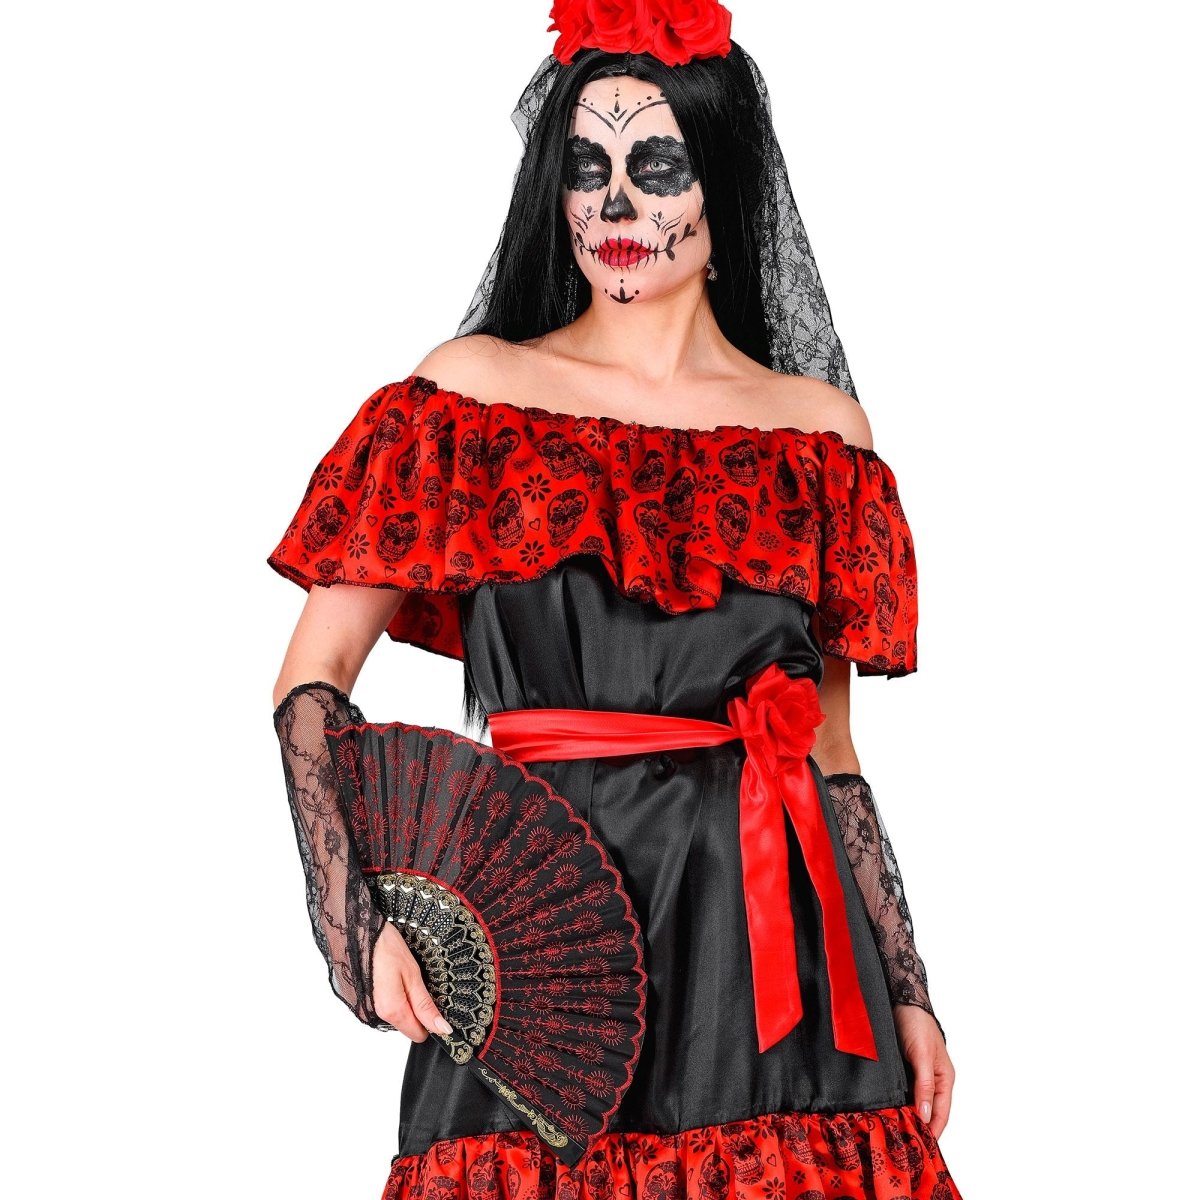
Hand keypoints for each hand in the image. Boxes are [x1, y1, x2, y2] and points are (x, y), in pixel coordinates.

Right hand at [371, 922, 454, 1041]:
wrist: (358, 933)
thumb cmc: (385, 947)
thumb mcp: (412, 974)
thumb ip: (426, 1005)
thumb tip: (442, 1028)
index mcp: (391, 1010)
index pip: (418, 1034)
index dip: (430, 1021)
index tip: (433, 1002)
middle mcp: (375, 1015)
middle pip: (406, 1025)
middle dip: (415, 1009)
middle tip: (413, 981)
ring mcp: (366, 1010)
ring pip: (395, 1016)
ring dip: (402, 1001)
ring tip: (398, 976)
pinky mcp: (361, 1003)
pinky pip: (383, 1007)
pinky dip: (390, 996)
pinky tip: (388, 978)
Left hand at [893, 1004, 954, 1139]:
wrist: (900, 998)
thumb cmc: (917, 1023)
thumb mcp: (923, 1055)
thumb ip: (925, 1085)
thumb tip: (926, 1116)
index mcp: (944, 1079)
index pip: (941, 1114)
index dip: (932, 1131)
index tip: (922, 1148)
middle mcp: (931, 1079)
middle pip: (927, 1111)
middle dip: (917, 1127)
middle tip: (903, 1144)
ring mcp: (916, 1074)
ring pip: (912, 1102)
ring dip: (904, 1115)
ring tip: (893, 1132)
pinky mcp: (901, 1068)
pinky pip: (900, 1091)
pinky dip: (896, 1102)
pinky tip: (885, 1110)